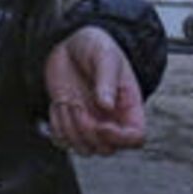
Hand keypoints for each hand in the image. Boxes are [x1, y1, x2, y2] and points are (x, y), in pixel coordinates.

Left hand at [43, 26, 145, 156]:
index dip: (120, 138)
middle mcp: (111, 119)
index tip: (102, 124)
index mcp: (128, 105)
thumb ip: (107, 80)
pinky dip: (56, 126)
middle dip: (88, 131)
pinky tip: (58, 104)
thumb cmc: (95, 46)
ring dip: (70, 128)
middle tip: (77, 105)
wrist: (71, 44)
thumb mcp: (105, 56)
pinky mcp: (70, 122)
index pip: (135, 137)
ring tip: (68, 101)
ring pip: (84, 148)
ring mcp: (90, 123)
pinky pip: (62, 140)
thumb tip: (107, 105)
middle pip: (106, 148)